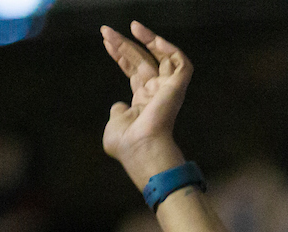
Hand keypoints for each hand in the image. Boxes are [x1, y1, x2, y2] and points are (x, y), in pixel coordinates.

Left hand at [101, 22, 190, 187]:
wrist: (139, 148)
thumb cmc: (126, 143)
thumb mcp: (114, 125)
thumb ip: (117, 112)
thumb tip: (119, 105)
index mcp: (142, 102)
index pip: (134, 72)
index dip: (121, 56)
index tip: (107, 43)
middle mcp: (156, 93)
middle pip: (141, 60)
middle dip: (125, 44)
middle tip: (106, 31)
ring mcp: (167, 89)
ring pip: (161, 56)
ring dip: (147, 39)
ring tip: (130, 27)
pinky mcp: (178, 86)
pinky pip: (180, 61)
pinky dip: (169, 48)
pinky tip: (153, 39)